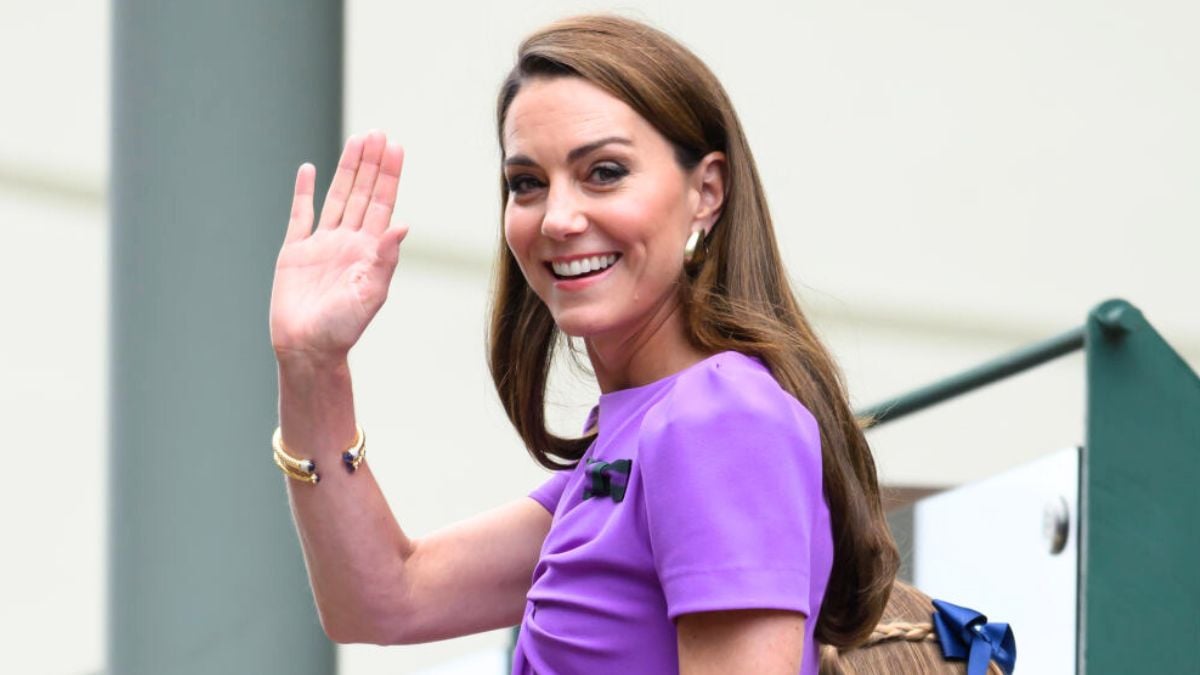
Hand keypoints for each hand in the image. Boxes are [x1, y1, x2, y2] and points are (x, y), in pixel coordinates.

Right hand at [269, 131, 408, 365]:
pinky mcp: (294, 252)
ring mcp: (321, 244)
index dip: (389, 176)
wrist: (307, 348)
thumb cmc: (343, 328)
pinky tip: (309, 170)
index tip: (395, 147)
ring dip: (346, 169)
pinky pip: (300, 215)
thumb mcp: (371, 293)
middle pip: (362, 193)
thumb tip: (402, 225)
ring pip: (336, 197)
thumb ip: (385, 259)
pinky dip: (303, 192)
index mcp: (369, 250)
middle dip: (371, 164)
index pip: (382, 204)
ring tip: (357, 141)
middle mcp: (347, 242)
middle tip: (378, 133)